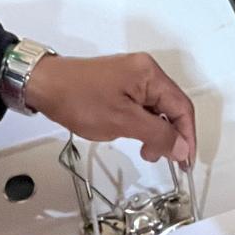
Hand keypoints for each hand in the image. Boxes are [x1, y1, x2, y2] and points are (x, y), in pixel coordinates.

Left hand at [24, 52, 195, 166]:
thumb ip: (157, 134)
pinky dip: (143, 124)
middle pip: (172, 106)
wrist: (46, 85)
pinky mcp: (120, 83)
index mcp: (150, 74)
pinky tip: (134, 136)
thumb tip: (182, 147)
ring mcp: (132, 75)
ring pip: (157, 107)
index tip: (185, 164)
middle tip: (159, 159)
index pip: (182, 107)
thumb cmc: (83, 101)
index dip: (187, 137)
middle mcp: (145, 70)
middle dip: (171, 135)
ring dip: (156, 132)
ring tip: (144, 150)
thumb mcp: (123, 122)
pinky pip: (142, 105)